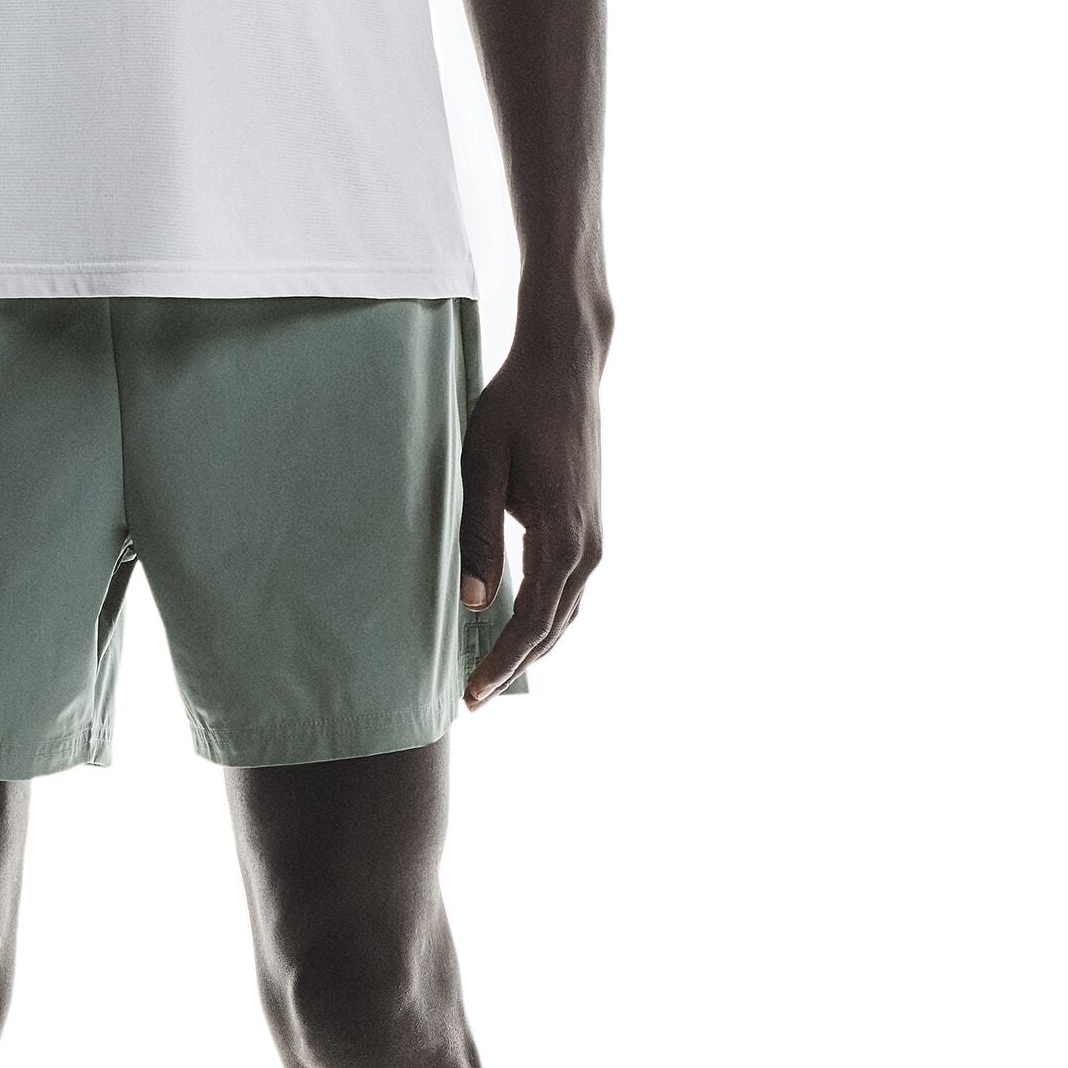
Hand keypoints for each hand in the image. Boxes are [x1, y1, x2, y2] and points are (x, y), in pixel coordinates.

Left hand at [458, 329, 604, 706]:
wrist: (566, 367)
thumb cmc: (515, 407)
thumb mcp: (481, 465)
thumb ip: (478, 535)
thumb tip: (476, 604)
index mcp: (564, 536)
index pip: (533, 621)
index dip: (501, 663)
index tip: (472, 696)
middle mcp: (590, 546)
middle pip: (553, 627)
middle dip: (513, 666)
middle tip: (472, 700)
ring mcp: (595, 538)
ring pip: (565, 613)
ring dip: (530, 646)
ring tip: (488, 675)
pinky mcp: (589, 527)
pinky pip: (568, 590)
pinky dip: (544, 619)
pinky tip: (515, 630)